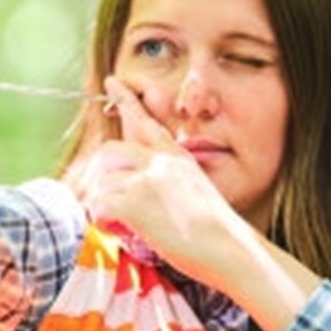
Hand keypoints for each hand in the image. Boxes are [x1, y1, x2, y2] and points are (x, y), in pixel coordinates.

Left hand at [83, 77, 319, 330]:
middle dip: (103, 175)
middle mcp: (160, 161)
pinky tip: (119, 230)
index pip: (146, 121)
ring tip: (122, 223)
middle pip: (109, 150)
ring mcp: (147, 179)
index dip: (125, 100)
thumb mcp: (196, 191)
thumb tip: (143, 186)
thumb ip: (170, 180)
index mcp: (176, 156)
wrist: (230, 249)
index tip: (112, 81)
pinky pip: (100, 205)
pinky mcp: (135, 202)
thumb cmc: (216, 231)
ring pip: (101, 181)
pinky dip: (103, 220)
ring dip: (104, 203)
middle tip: (109, 199)